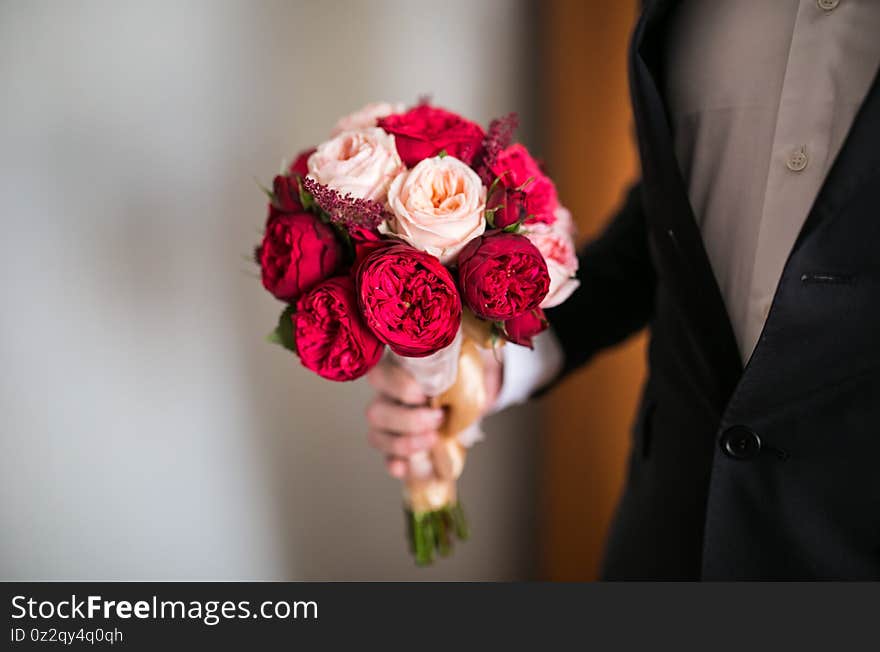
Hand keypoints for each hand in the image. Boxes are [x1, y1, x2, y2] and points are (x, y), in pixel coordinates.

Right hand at [365, 350, 502, 478]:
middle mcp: (384, 398)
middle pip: (375, 412)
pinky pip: (387, 459)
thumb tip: (464, 354)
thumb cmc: (456, 374)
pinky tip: (407, 467)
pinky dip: (396, 464)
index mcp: (395, 371)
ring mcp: (386, 426)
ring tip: (434, 440)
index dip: (397, 386)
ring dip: (405, 443)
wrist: (467, 397)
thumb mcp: (458, 360)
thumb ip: (455, 356)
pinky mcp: (395, 449)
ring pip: (377, 437)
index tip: (423, 394)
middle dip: (408, 419)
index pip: (379, 375)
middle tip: (438, 418)